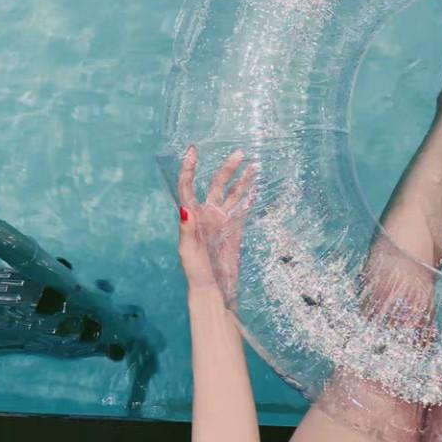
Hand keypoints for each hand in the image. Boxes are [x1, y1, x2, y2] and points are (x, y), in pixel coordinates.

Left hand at [176, 145, 256, 308]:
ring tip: (254, 165)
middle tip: (240, 153)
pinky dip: (250, 198)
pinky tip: (256, 187)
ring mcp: (222, 221)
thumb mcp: (188, 252)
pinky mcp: (235, 230)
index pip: (188, 187)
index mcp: (192, 217)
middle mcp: (207, 214)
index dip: (189, 168)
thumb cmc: (196, 273)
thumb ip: (187, 230)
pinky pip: (243, 209)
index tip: (194, 151)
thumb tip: (185, 208)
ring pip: (233, 194)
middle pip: (216, 184)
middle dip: (227, 169)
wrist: (214, 290)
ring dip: (242, 180)